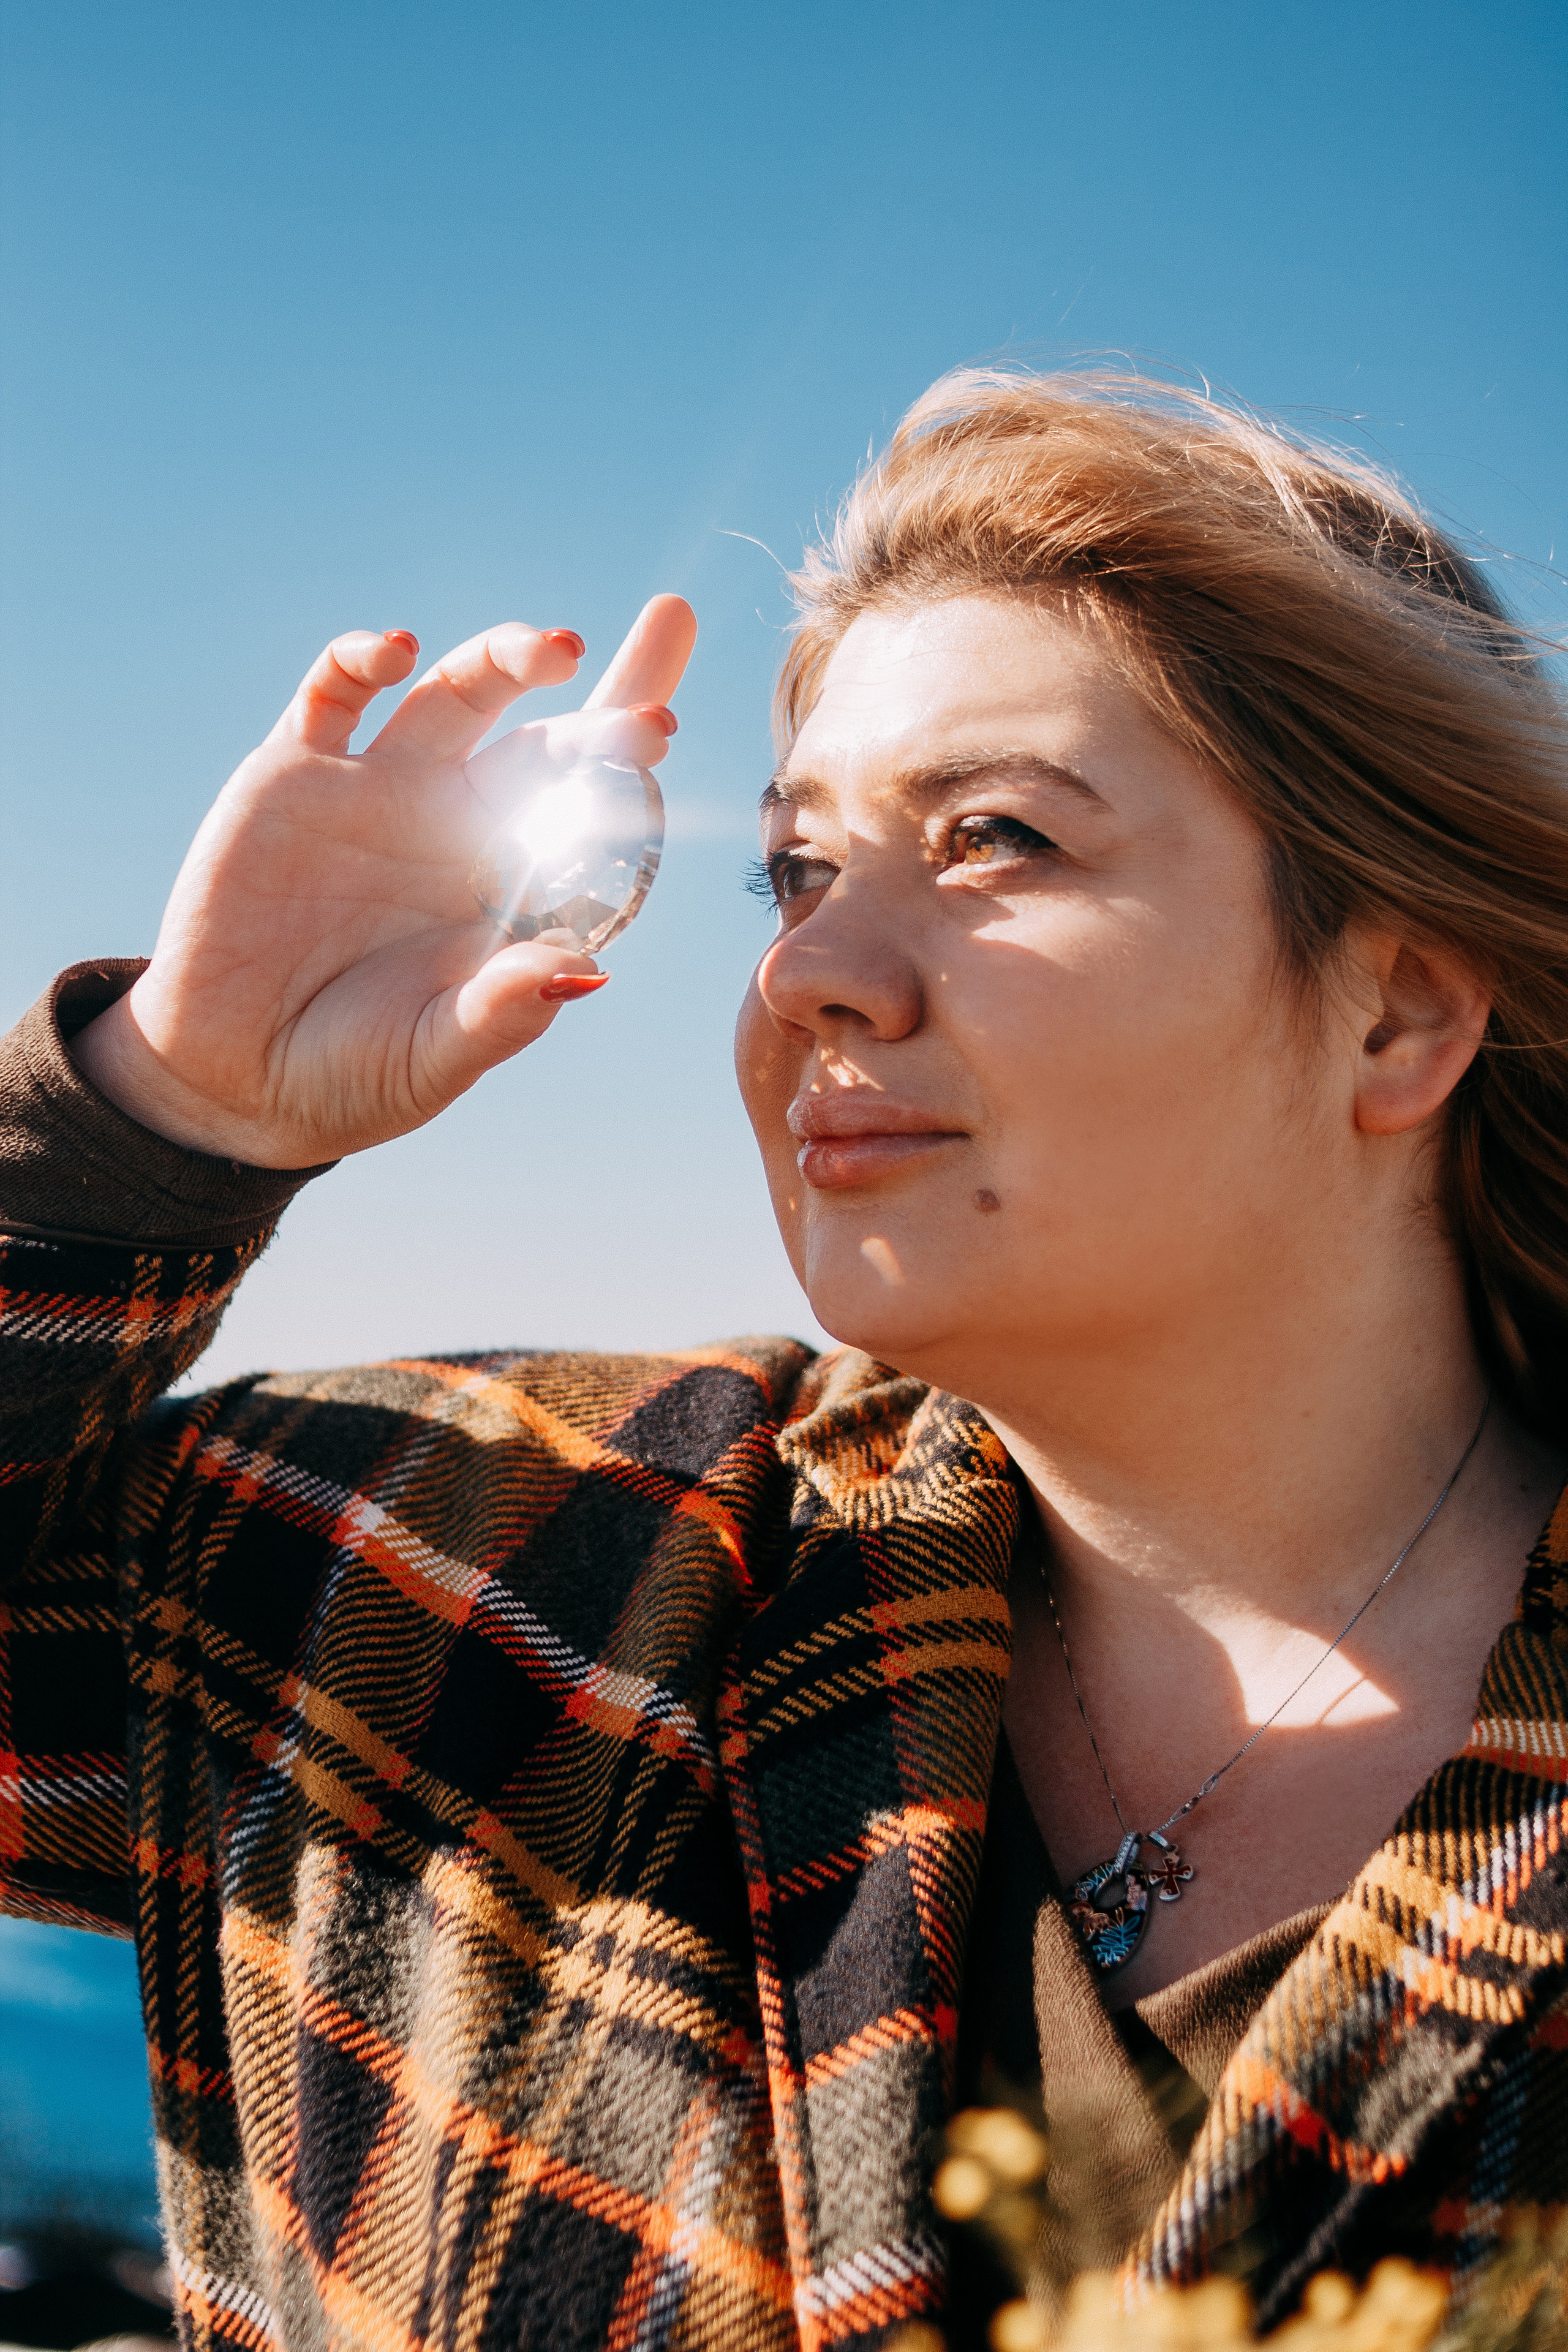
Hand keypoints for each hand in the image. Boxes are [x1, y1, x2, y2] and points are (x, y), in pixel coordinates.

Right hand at [71, 597, 696, 1166]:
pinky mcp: (295, 773)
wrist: (234, 1077)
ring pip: (458, 693)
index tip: (665, 726)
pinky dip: (363, 657)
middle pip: (548, 740)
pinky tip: (398, 650)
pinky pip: (336, 693)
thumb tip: (583, 972)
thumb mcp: (433, 1059)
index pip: (591, 810)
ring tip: (553, 651)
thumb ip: (502, 1015)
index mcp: (509, 887)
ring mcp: (380, 790)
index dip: (627, 759)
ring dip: (505, 659)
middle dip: (603, 707)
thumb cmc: (353, 1074)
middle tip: (648, 712)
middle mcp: (457, 824)